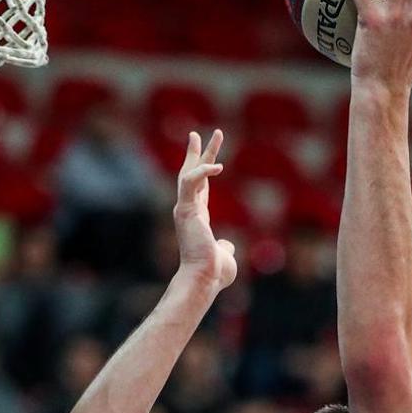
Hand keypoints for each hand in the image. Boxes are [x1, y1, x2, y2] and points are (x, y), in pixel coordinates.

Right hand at [174, 130, 236, 292]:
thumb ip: (225, 246)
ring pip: (189, 173)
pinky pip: (191, 183)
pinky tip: (218, 165)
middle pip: (190, 174)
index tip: (209, 157)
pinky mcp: (185, 209)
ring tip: (216, 134)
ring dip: (201, 153)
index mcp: (197, 217)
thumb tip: (227, 245)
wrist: (204, 278)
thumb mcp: (224, 254)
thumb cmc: (213, 272)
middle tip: (196, 134)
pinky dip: (202, 172)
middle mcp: (188, 210)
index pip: (198, 188)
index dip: (203, 171)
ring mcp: (185, 209)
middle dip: (195, 154)